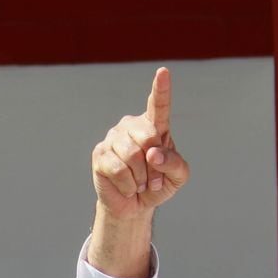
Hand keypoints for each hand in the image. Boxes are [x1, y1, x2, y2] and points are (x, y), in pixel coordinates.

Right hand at [85, 68, 191, 277]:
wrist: (134, 205)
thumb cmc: (158, 185)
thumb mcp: (177, 177)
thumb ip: (174, 163)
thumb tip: (153, 154)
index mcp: (154, 125)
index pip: (159, 105)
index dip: (161, 88)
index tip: (163, 72)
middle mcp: (132, 126)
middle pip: (148, 137)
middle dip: (155, 165)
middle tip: (154, 180)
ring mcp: (113, 138)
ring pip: (132, 156)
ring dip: (142, 178)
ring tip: (140, 184)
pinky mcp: (99, 154)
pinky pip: (118, 170)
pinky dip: (128, 185)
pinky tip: (128, 187)